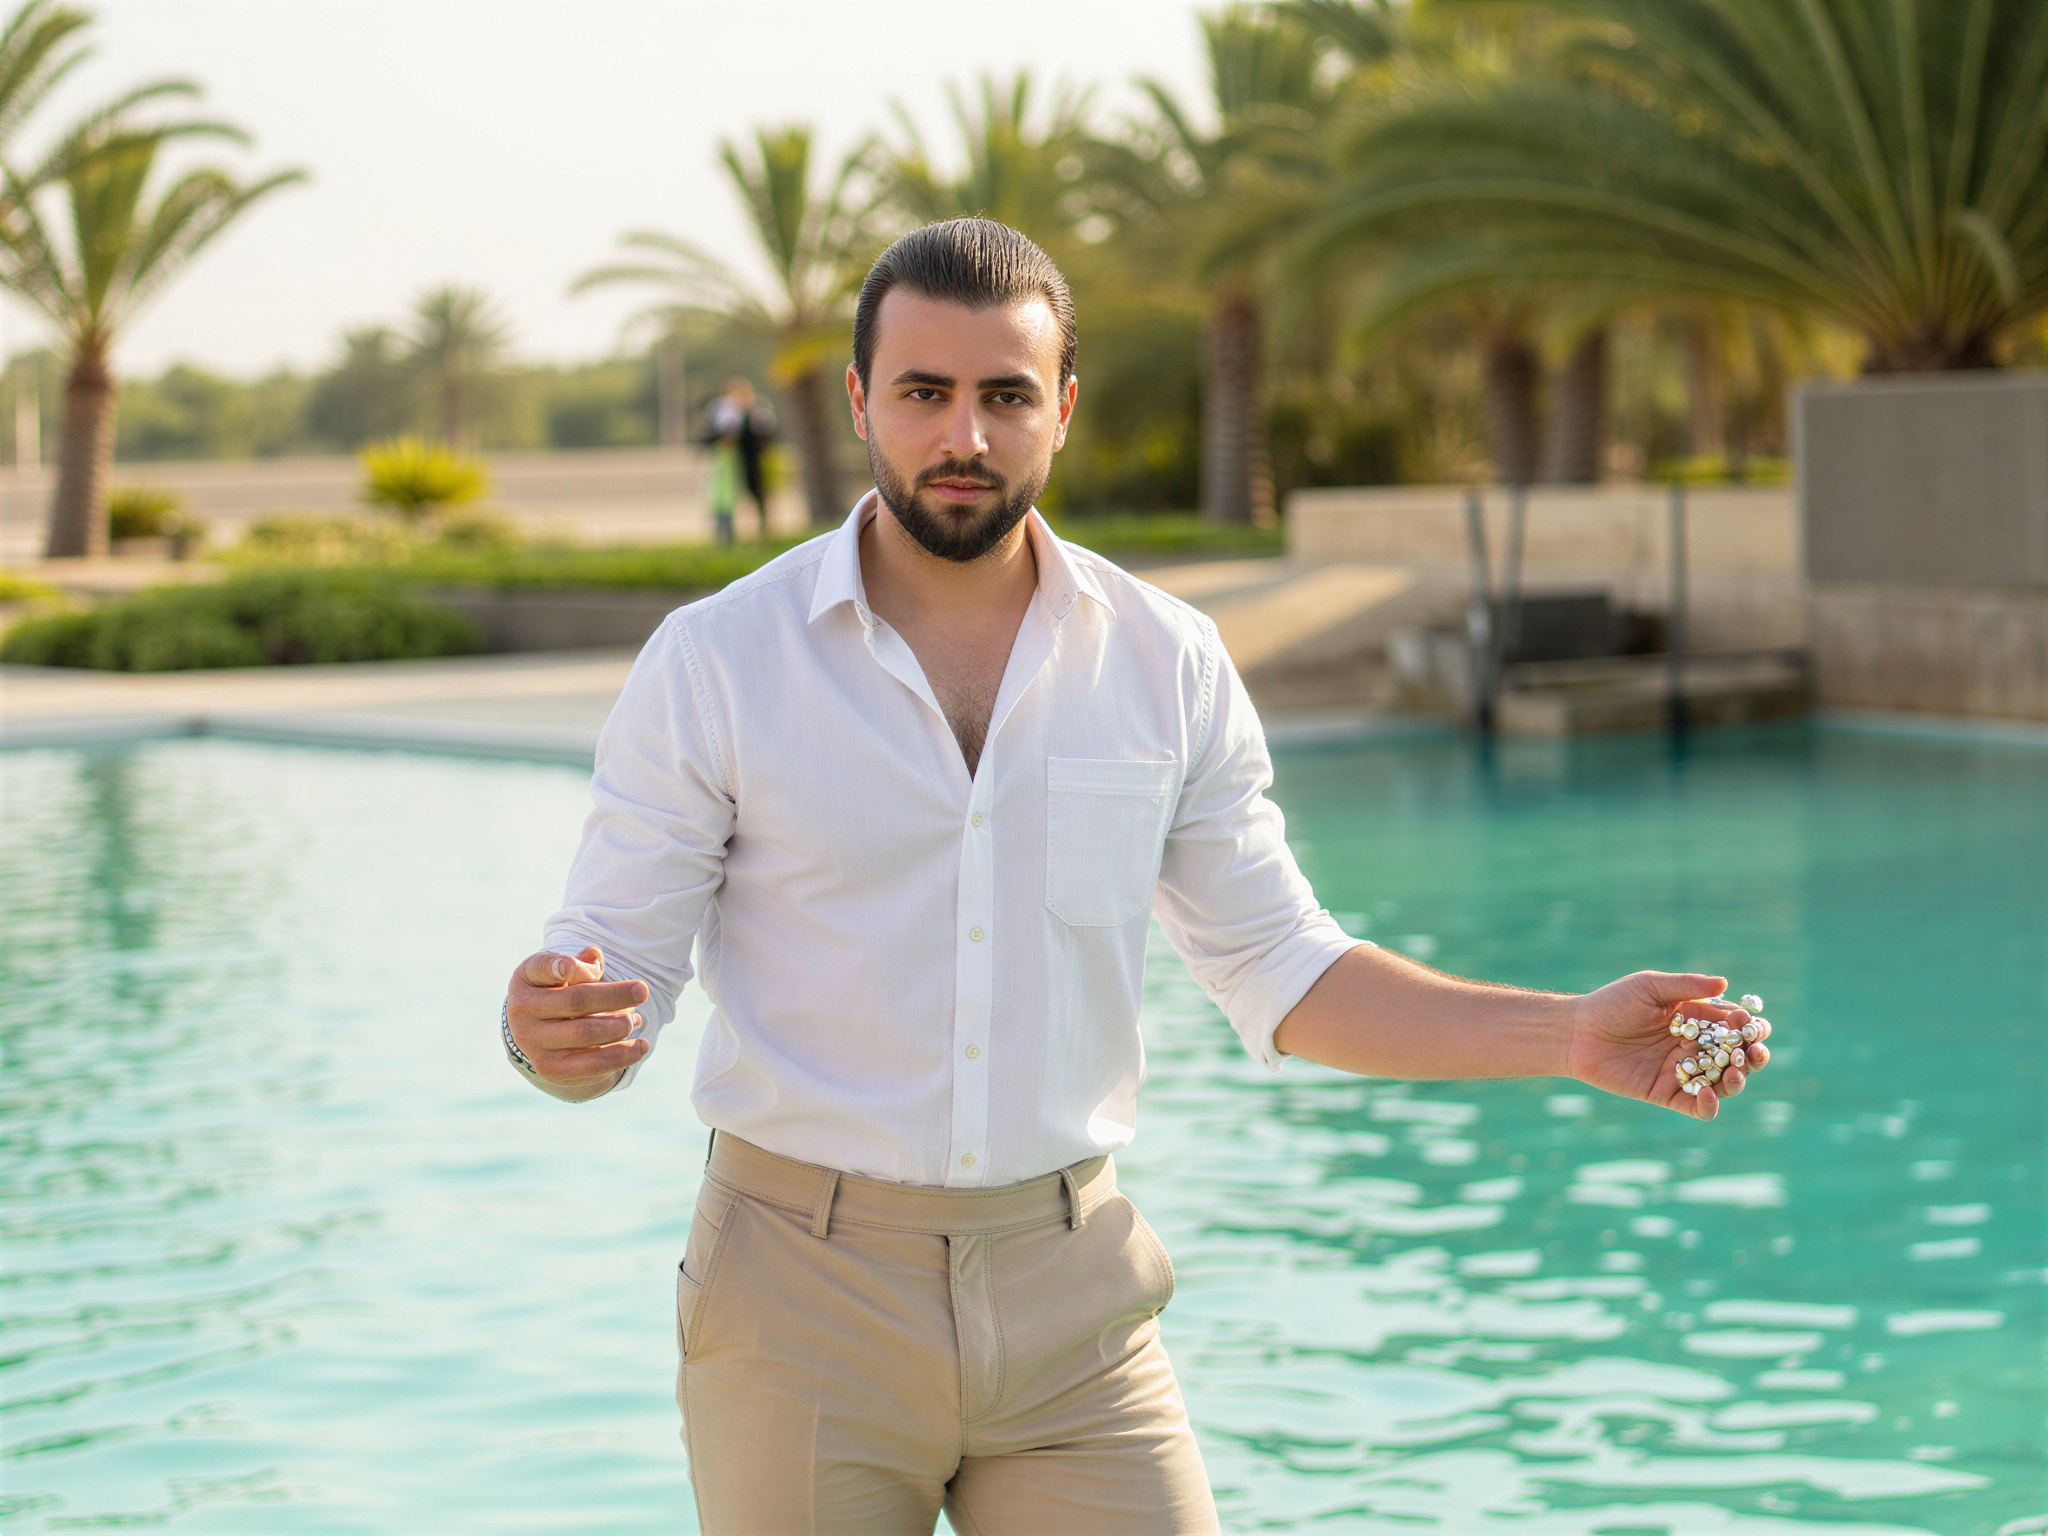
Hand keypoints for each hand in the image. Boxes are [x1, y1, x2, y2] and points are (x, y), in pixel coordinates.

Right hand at [506, 945, 649, 1089]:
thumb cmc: (554, 993)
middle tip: (643, 991)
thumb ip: (578, 962)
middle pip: (576, 1001)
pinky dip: (620, 1056)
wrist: (534, 1035)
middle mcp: (522, 1012)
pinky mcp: (551, 1070)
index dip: (566, 966)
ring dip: (619, 1027)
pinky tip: (641, 1047)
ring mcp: (534, 1043)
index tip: (596, 968)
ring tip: (638, 1020)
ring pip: (585, 1034)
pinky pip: (591, 1065)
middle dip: (614, 996)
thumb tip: (594, 956)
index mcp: (525, 980)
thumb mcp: (558, 971)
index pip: (543, 967)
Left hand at [1566, 971, 1772, 1120]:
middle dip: (1754, 1055)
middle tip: (1755, 1051)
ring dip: (1739, 1079)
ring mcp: (1684, 1072)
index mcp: (1697, 1019)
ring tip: (1736, 1070)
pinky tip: (1709, 1093)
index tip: (1749, 1025)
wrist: (1577, 1032)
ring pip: (1725, 1083)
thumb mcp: (1650, 987)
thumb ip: (1686, 986)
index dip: (1750, 1027)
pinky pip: (1697, 1106)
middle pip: (1738, 1057)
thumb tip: (1725, 984)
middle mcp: (1695, 1047)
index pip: (1735, 1026)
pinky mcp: (1667, 1093)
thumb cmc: (1612, 1003)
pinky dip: (1709, 1105)